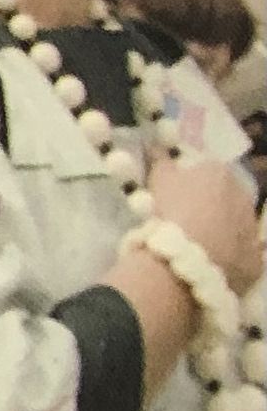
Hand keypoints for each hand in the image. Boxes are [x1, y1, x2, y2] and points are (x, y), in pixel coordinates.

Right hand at [149, 154, 265, 300]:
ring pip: (235, 227)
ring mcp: (252, 229)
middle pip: (226, 199)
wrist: (187, 257)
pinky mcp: (254, 260)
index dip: (191, 184)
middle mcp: (244, 197)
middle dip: (211, 207)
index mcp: (221, 173)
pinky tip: (207, 266)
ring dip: (221, 233)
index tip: (175, 196)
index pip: (208, 172)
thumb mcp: (159, 179)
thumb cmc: (171, 210)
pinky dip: (226, 260)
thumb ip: (160, 160)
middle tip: (185, 222)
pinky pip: (240, 257)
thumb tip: (156, 144)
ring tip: (195, 247)